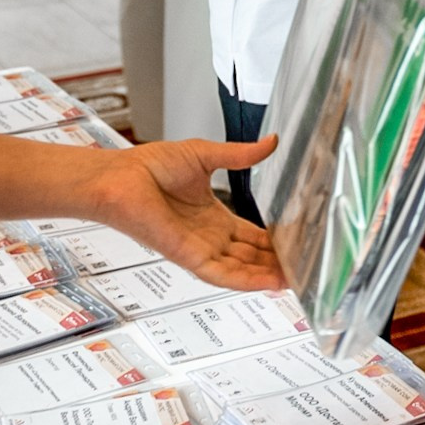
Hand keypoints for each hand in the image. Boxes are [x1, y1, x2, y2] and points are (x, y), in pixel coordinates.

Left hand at [82, 136, 285, 290]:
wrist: (121, 177)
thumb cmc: (149, 166)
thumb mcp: (205, 155)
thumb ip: (240, 155)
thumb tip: (270, 142)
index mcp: (213, 216)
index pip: (250, 236)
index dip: (273, 242)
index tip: (297, 243)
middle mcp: (208, 237)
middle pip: (250, 257)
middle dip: (276, 263)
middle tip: (304, 268)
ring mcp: (199, 249)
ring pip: (240, 270)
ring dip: (266, 276)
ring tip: (294, 280)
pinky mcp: (189, 256)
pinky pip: (222, 274)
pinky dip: (245, 280)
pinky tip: (268, 283)